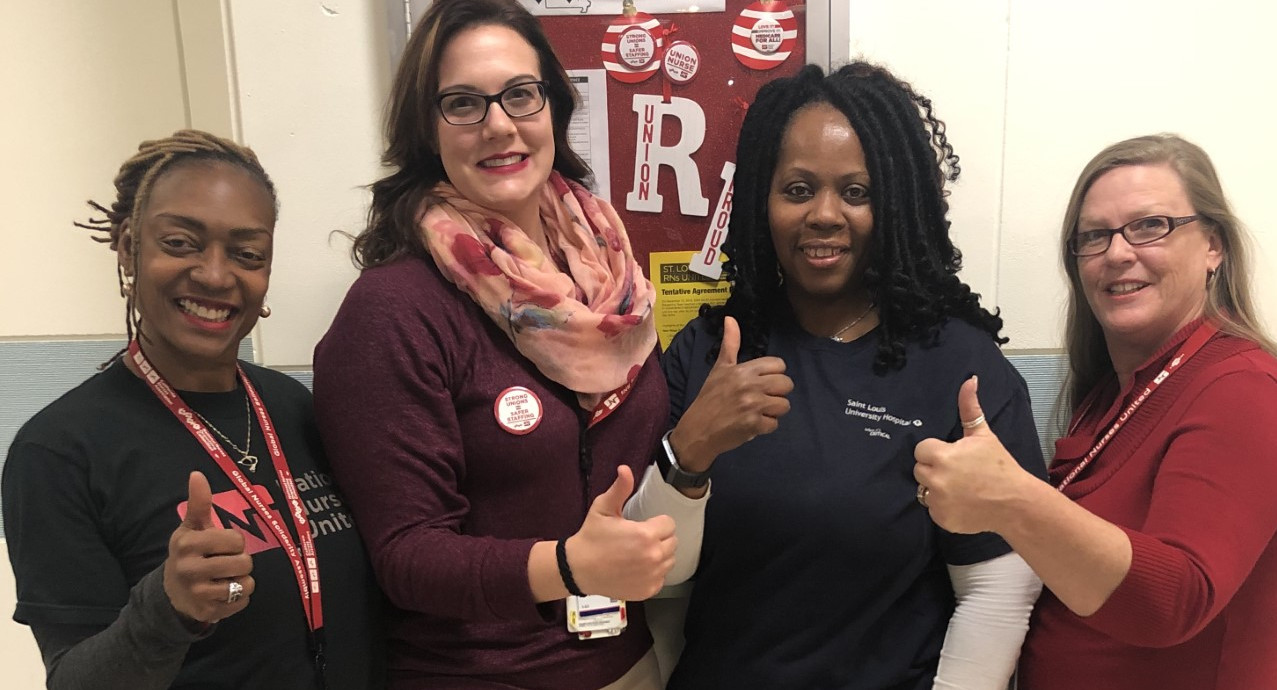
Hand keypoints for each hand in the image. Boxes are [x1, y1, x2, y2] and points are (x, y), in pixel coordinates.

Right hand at [163, 471, 255, 623]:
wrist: (172, 592)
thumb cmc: (189, 553)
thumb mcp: (192, 528)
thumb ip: (198, 503)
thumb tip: (197, 474)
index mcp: (187, 544)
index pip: (235, 540)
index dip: (235, 542)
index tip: (222, 545)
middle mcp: (190, 569)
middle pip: (244, 563)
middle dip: (241, 562)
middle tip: (225, 563)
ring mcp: (198, 593)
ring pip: (246, 584)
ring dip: (242, 580)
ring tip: (226, 577)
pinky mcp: (208, 612)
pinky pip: (243, 602)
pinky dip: (239, 597)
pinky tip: (224, 593)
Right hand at [566, 466, 676, 599]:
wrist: (578, 568)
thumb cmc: (591, 537)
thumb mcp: (603, 508)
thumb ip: (620, 489)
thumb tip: (625, 468)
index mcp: (646, 534)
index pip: (669, 524)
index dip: (656, 523)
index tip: (642, 526)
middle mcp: (653, 556)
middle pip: (672, 542)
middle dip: (659, 538)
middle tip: (639, 539)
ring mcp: (652, 576)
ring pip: (670, 560)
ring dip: (659, 555)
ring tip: (639, 553)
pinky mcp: (648, 590)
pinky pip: (661, 578)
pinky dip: (653, 573)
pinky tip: (636, 568)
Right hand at [670, 316, 792, 471]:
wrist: (698, 429)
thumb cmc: (710, 398)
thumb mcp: (720, 369)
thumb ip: (730, 344)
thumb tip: (730, 318)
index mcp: (743, 370)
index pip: (778, 365)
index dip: (774, 374)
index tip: (761, 382)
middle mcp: (750, 385)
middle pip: (786, 384)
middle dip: (777, 393)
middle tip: (762, 398)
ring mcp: (753, 406)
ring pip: (784, 405)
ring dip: (773, 411)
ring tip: (757, 411)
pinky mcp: (754, 425)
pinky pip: (775, 424)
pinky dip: (765, 426)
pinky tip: (752, 424)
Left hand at [913, 377, 1032, 533]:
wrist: (1015, 502)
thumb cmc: (999, 466)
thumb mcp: (983, 435)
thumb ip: (969, 408)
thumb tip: (969, 380)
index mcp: (942, 456)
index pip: (921, 450)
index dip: (936, 451)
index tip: (953, 455)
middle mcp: (935, 479)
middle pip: (920, 470)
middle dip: (935, 469)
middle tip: (958, 471)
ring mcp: (938, 502)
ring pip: (924, 489)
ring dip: (937, 488)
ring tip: (960, 487)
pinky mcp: (942, 519)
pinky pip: (933, 509)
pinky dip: (944, 507)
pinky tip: (962, 502)